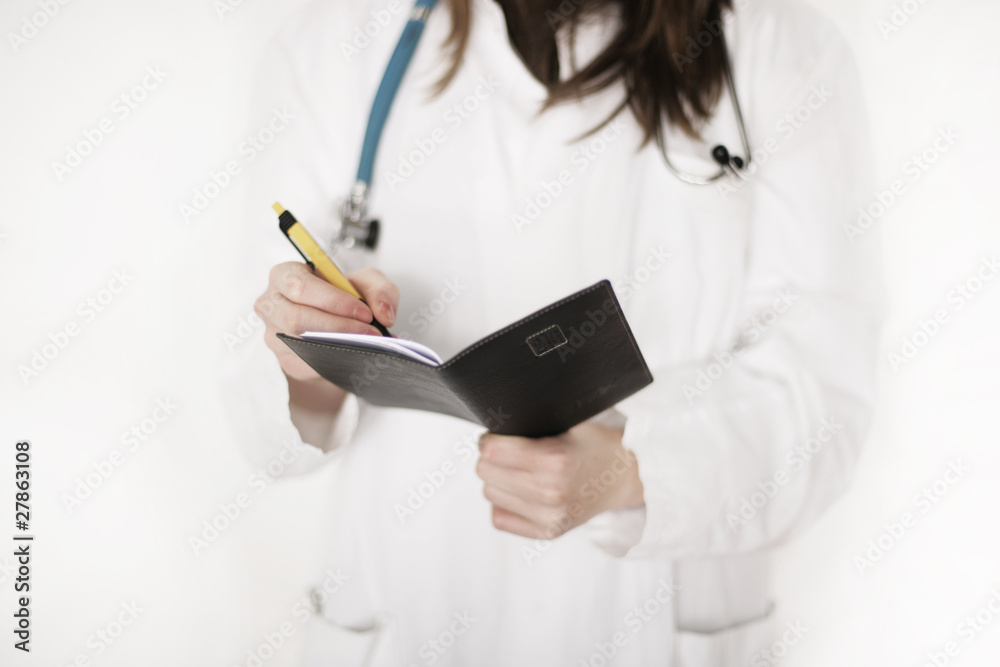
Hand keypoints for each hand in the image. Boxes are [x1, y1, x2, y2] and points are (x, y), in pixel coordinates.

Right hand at [255, 262, 398, 382]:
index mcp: (285, 275)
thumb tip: (384, 314)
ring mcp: (275, 334)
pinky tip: (355, 356)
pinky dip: (333, 361)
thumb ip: (380, 290)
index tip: (364, 312)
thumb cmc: (344, 296)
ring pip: (300, 342)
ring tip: (367, 343)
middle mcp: (272, 303)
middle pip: (296, 316)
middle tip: (370, 332)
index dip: (333, 300)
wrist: (336, 326)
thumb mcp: (366, 283)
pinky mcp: (286, 359)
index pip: (300, 285)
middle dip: (338, 326)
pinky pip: (306, 364)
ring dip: (338, 344)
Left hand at [476, 422, 643, 539]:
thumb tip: (495, 425)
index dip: (489, 440)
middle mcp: (550, 492)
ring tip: (518, 471)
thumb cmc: (595, 445)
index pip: (492, 451)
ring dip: (498, 480)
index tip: (495, 438)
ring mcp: (549, 516)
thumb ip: (532, 423)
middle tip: (507, 452)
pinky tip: (520, 492)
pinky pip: (500, 518)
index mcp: (554, 460)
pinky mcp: (549, 532)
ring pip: (490, 494)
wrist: (626, 475)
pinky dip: (504, 504)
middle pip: (485, 472)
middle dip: (491, 458)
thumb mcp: (567, 422)